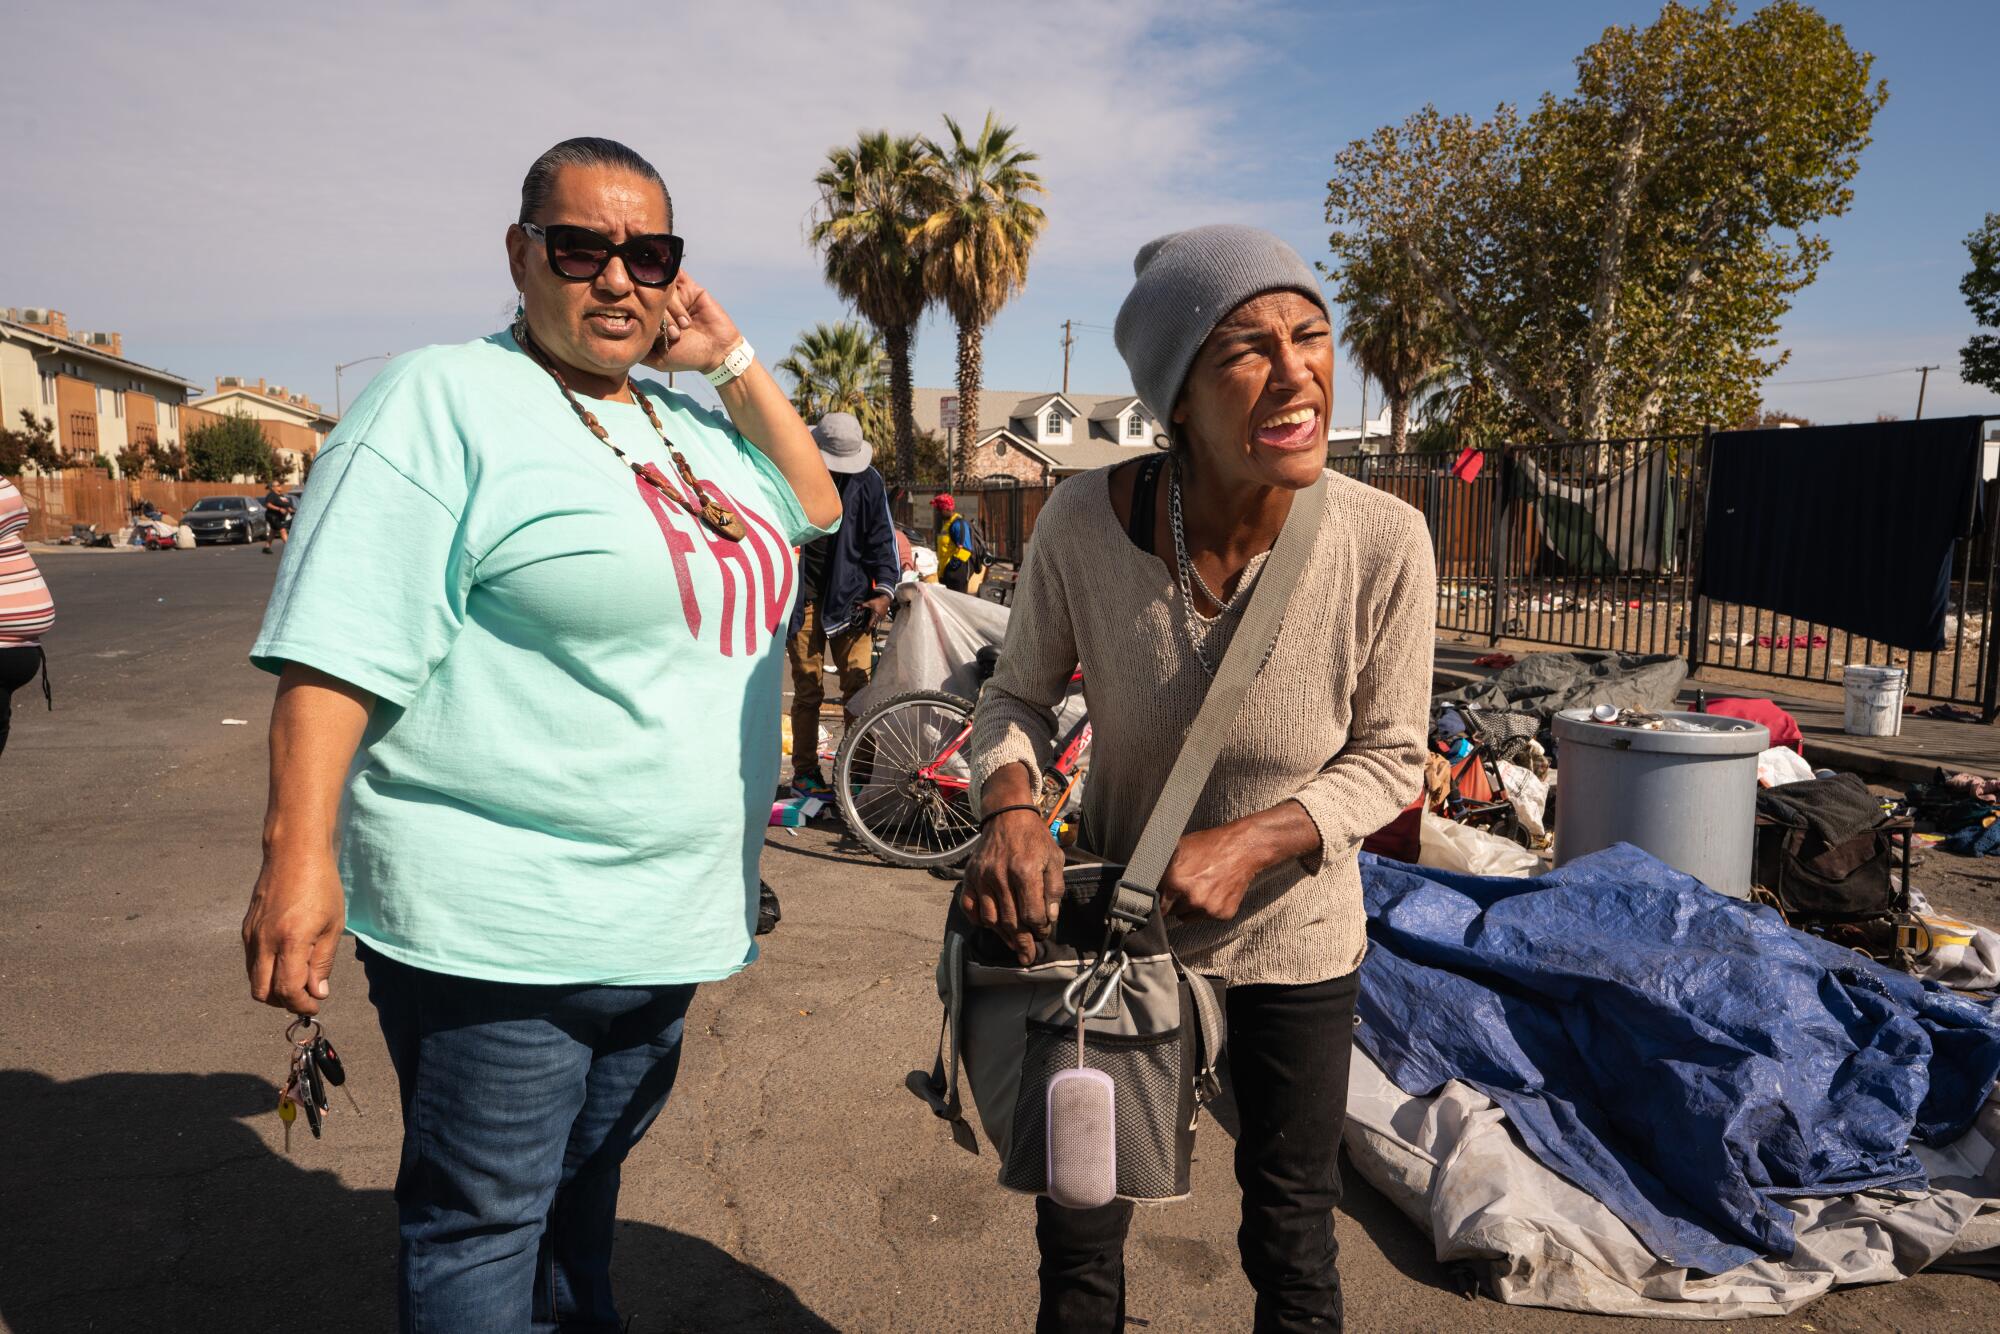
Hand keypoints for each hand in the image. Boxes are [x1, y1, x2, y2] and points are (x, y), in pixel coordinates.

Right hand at [242, 846, 345, 1015]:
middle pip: (262, 992)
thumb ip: (322, 963)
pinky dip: (266, 971)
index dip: (301, 1004)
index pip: (287, 989)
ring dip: (273, 988)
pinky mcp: (246, 928)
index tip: (315, 1005)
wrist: (294, 853)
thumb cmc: (321, 886)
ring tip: (298, 980)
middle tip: (305, 997)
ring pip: (253, 979)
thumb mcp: (332, 925)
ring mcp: (251, 935)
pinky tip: (286, 961)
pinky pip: (252, 962)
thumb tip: (317, 993)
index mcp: (290, 940)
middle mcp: (264, 941)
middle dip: (284, 1002)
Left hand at [642, 271, 743, 375]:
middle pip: (646, 296)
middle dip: (660, 316)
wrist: (718, 351)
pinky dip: (676, 288)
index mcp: (650, 319)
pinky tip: (684, 307)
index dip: (643, 320)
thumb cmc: (688, 356)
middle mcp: (659, 305)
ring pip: (660, 288)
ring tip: (685, 327)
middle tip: (675, 335)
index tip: (659, 337)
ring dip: (673, 309)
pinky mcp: (688, 286)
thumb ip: (639, 348)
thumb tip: (618, 336)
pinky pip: (675, 276)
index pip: (635, 309)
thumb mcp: (657, 359)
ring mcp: (674, 294)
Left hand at [858, 593, 891, 630]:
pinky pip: (880, 619)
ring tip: (872, 619)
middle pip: (874, 623)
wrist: (886, 599)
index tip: (866, 631)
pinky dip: (877, 618)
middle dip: (870, 624)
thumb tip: (858, 607)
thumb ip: (863, 605)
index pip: (871, 624)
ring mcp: (882, 617)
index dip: (868, 628)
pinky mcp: (884, 616)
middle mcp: (879, 617)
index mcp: (875, 615)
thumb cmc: (878, 601)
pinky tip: (876, 615)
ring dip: (874, 621)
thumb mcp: (869, 603)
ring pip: (877, 621)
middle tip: (867, 626)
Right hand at [961, 809, 1063, 964]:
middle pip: (1011, 922)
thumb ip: (1054, 888)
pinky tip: (991, 926)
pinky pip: (970, 908)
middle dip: (1022, 943)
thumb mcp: (1055, 858)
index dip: (1040, 929)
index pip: (1032, 914)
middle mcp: (1000, 877)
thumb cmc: (1034, 838)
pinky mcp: (969, 877)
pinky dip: (979, 921)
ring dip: (1003, 936)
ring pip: (991, 919)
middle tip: (1028, 956)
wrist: (1007, 816)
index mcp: (1025, 871)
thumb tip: (1050, 918)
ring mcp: (982, 878)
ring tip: (1013, 944)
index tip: (1044, 932)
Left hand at [1158, 824, 1262, 922]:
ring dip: (1189, 907)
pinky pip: (1206, 917)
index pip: (1156, 905)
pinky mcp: (1222, 914)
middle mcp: (1191, 898)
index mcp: (1175, 880)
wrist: (1242, 848)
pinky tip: (1213, 891)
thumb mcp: (1179, 848)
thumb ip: (1162, 867)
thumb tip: (1145, 878)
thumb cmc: (1210, 845)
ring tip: (1199, 888)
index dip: (1156, 902)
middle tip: (1182, 889)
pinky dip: (1207, 908)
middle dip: (1174, 903)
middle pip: (1171, 912)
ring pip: (1187, 917)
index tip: (1158, 901)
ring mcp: (1208, 908)